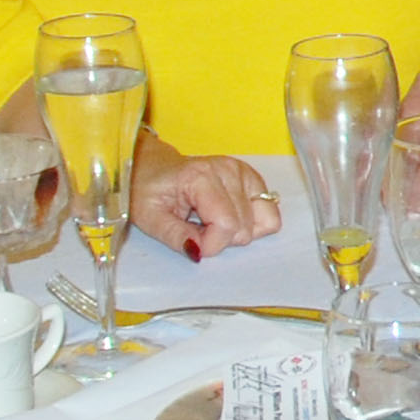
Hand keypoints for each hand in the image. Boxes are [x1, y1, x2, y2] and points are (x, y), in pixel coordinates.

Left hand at [128, 143, 283, 260]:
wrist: (154, 167)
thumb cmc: (149, 190)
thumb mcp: (149, 218)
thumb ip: (174, 236)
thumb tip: (199, 253)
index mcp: (202, 177)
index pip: (226, 225)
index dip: (210, 244)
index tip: (191, 240)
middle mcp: (229, 170)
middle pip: (244, 228)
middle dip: (221, 239)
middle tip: (198, 228)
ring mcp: (244, 173)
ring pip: (263, 221)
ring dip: (238, 232)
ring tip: (213, 222)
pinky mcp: (253, 178)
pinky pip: (269, 212)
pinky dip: (252, 223)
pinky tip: (229, 216)